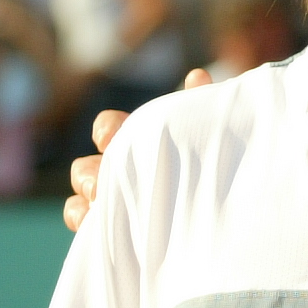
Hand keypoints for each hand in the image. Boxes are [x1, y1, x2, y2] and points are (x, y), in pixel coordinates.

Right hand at [63, 68, 210, 229]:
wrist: (227, 220)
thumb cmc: (213, 169)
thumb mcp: (209, 139)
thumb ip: (201, 109)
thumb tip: (198, 76)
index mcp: (137, 144)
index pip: (109, 127)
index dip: (106, 129)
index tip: (111, 138)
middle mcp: (118, 172)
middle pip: (86, 165)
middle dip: (90, 172)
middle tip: (100, 184)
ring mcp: (112, 201)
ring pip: (80, 195)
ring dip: (86, 198)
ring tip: (98, 204)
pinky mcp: (115, 230)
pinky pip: (84, 225)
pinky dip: (83, 222)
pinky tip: (93, 226)